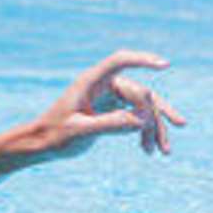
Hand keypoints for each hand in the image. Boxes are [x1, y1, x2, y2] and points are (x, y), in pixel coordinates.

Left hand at [33, 52, 183, 157]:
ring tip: (164, 152)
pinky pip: (135, 115)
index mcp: (91, 81)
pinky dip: (144, 131)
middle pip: (139, 93)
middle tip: (171, 136)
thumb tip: (143, 120)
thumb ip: (111, 124)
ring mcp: (108, 97)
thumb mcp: (82, 132)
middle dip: (156, 117)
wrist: (41, 144)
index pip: (120, 61)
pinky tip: (149, 150)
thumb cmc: (55, 135)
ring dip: (154, 127)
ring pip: (141, 106)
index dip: (142, 60)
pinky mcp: (110, 110)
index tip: (165, 65)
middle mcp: (102, 85)